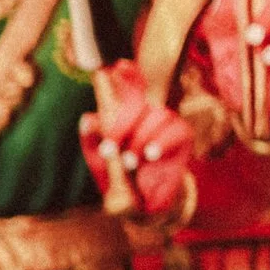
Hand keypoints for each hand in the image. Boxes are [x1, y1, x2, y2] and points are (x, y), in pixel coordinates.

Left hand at [78, 60, 193, 216]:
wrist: (141, 204)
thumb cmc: (117, 176)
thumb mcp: (99, 161)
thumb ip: (91, 140)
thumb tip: (87, 118)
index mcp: (126, 115)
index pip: (129, 88)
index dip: (126, 74)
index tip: (116, 66)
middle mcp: (148, 114)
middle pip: (140, 101)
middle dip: (121, 124)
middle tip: (109, 150)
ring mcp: (167, 124)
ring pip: (158, 116)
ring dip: (140, 139)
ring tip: (130, 161)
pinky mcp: (183, 139)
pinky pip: (176, 131)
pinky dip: (160, 142)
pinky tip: (150, 155)